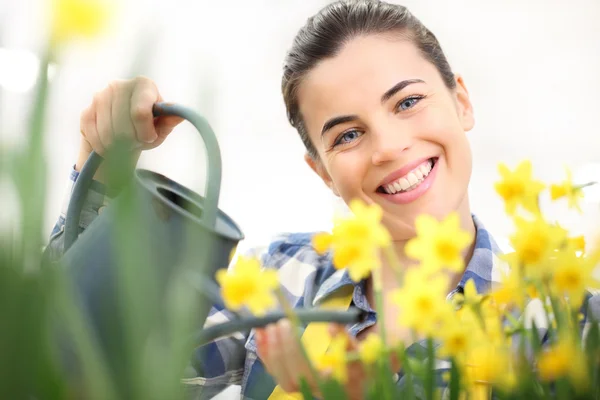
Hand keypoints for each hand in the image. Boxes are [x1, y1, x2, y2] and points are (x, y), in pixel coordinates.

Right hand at [76, 76, 183, 179]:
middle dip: (132, 141)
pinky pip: (94, 136)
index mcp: (143, 84)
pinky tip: (111, 145)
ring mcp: (100, 96)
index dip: (144, 132)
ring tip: (125, 143)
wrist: (123, 133)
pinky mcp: (87, 111)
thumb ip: (169, 120)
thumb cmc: (147, 128)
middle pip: (123, 125)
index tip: (148, 138)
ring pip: (108, 132)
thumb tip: (179, 116)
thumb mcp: (162, 126)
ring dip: (118, 146)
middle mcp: (119, 85)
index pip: (139, 112)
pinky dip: (104, 147)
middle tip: (137, 142)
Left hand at [255, 320, 369, 399]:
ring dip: (268, 351)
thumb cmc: (359, 371)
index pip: (304, 370)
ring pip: (278, 376)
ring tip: (264, 327)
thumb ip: (347, 341)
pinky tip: (261, 336)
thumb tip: (332, 326)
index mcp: (327, 385)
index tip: (287, 323)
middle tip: (276, 323)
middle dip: (278, 348)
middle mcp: (311, 391)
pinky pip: (275, 372)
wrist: (353, 389)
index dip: (291, 348)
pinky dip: (265, 355)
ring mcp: (300, 389)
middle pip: (287, 376)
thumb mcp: (360, 356)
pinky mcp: (293, 383)